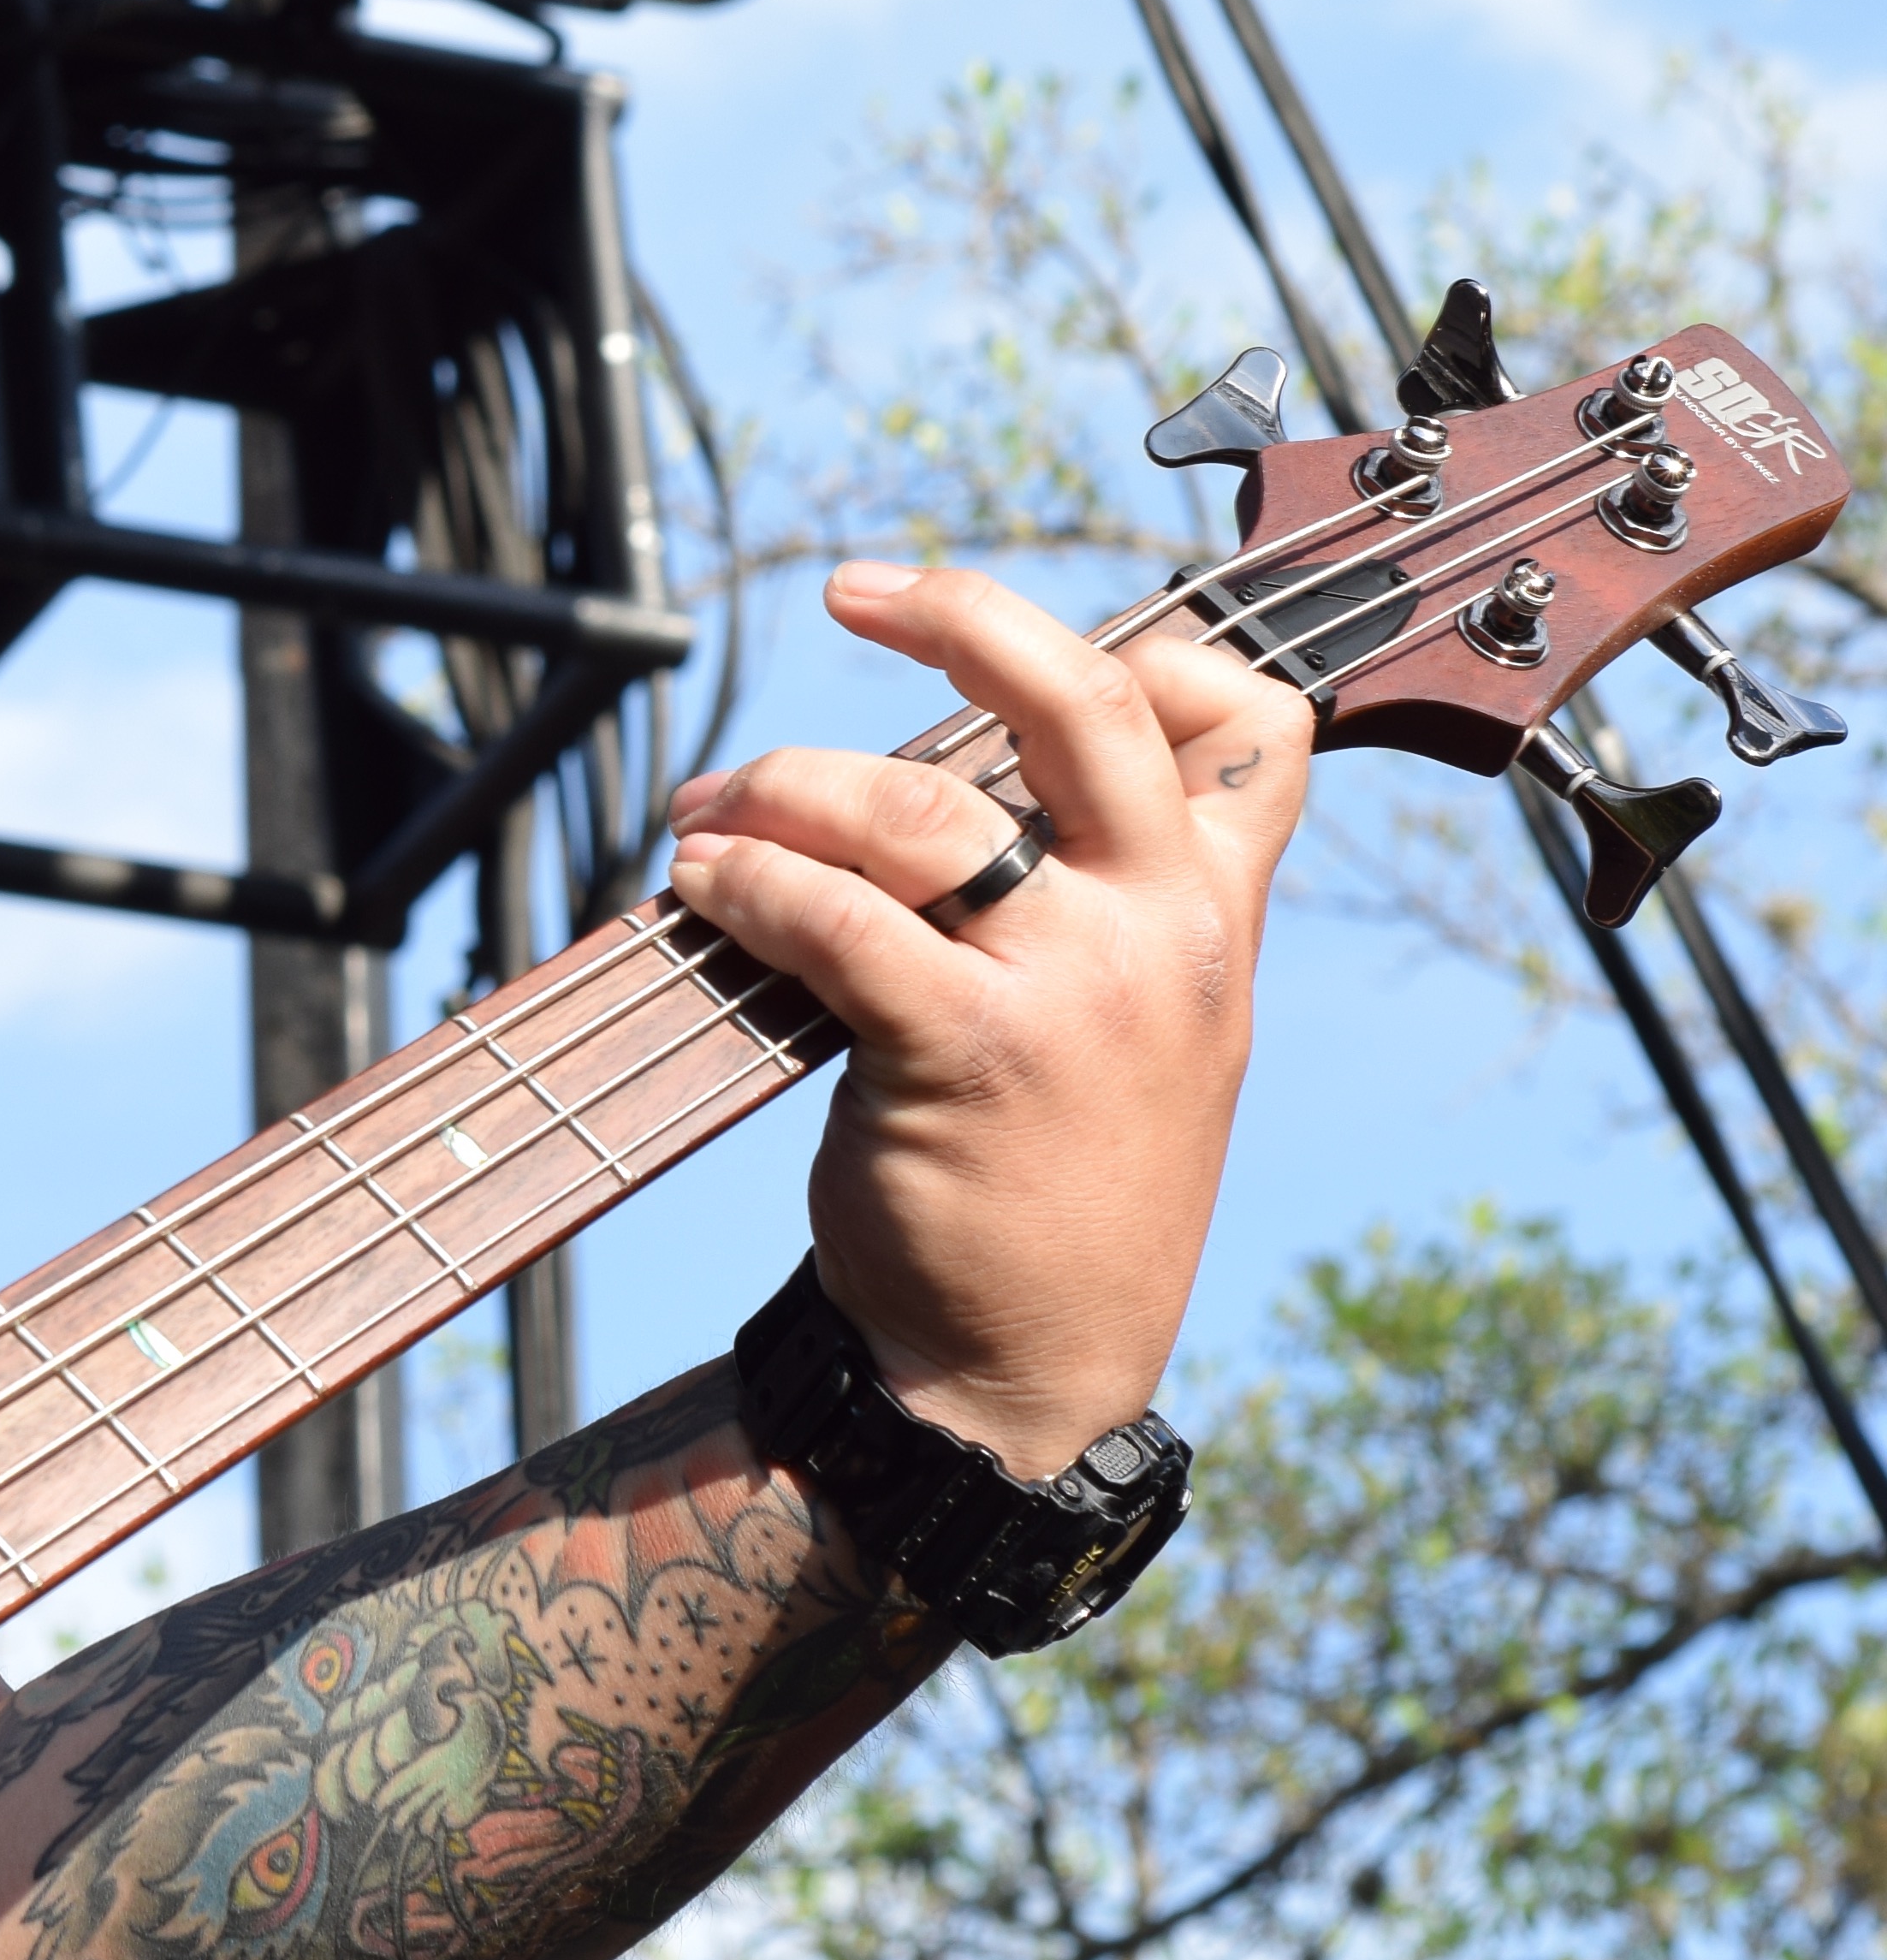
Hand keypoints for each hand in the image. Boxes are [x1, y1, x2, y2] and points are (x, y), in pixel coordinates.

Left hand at [661, 560, 1307, 1470]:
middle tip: (852, 590)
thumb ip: (1094, 900)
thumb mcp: (1141, 1030)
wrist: (1021, 1369)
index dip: (1164, 647)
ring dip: (785, 785)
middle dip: (959, 614)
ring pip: (918, 808)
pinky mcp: (968, 1057)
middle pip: (1082, 705)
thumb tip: (966, 766)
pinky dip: (750, 880)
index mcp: (1214, 918)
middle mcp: (1162, 935)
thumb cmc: (1053, 1178)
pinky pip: (839, 920)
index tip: (1030, 631)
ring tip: (710, 809)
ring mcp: (1074, 994)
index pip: (1256, 731)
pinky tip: (702, 880)